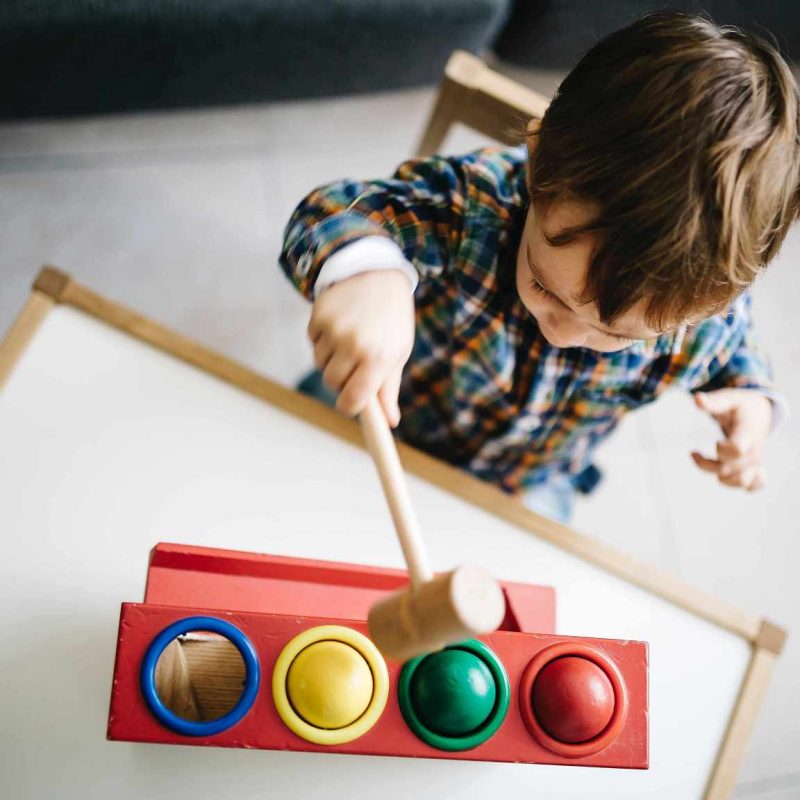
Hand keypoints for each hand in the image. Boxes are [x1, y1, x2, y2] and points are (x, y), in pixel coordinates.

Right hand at [308, 270, 414, 425]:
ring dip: (332, 358)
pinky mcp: (319, 316)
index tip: (351, 404)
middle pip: (333, 384)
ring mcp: (335, 330)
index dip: (350, 406)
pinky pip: (313, 343)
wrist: (377, 273)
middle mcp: (355, 345)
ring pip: (321, 364)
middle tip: (356, 361)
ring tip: (350, 338)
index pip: (354, 400)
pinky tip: (339, 324)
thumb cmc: (392, 319)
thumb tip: (389, 422)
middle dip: (342, 379)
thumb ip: (389, 389)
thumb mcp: (397, 351)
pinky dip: (323, 340)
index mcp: (379, 358)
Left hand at [690, 389, 771, 490]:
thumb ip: (712, 402)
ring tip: (707, 466)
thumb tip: (696, 398)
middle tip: (695, 453)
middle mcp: (754, 450)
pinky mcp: (756, 467)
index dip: (722, 449)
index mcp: (748, 432)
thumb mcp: (727, 399)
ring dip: (720, 477)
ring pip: (741, 481)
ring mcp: (756, 460)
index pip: (737, 450)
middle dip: (708, 464)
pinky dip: (739, 484)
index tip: (716, 442)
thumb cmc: (739, 406)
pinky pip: (753, 485)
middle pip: (731, 469)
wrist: (758, 413)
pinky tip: (726, 475)